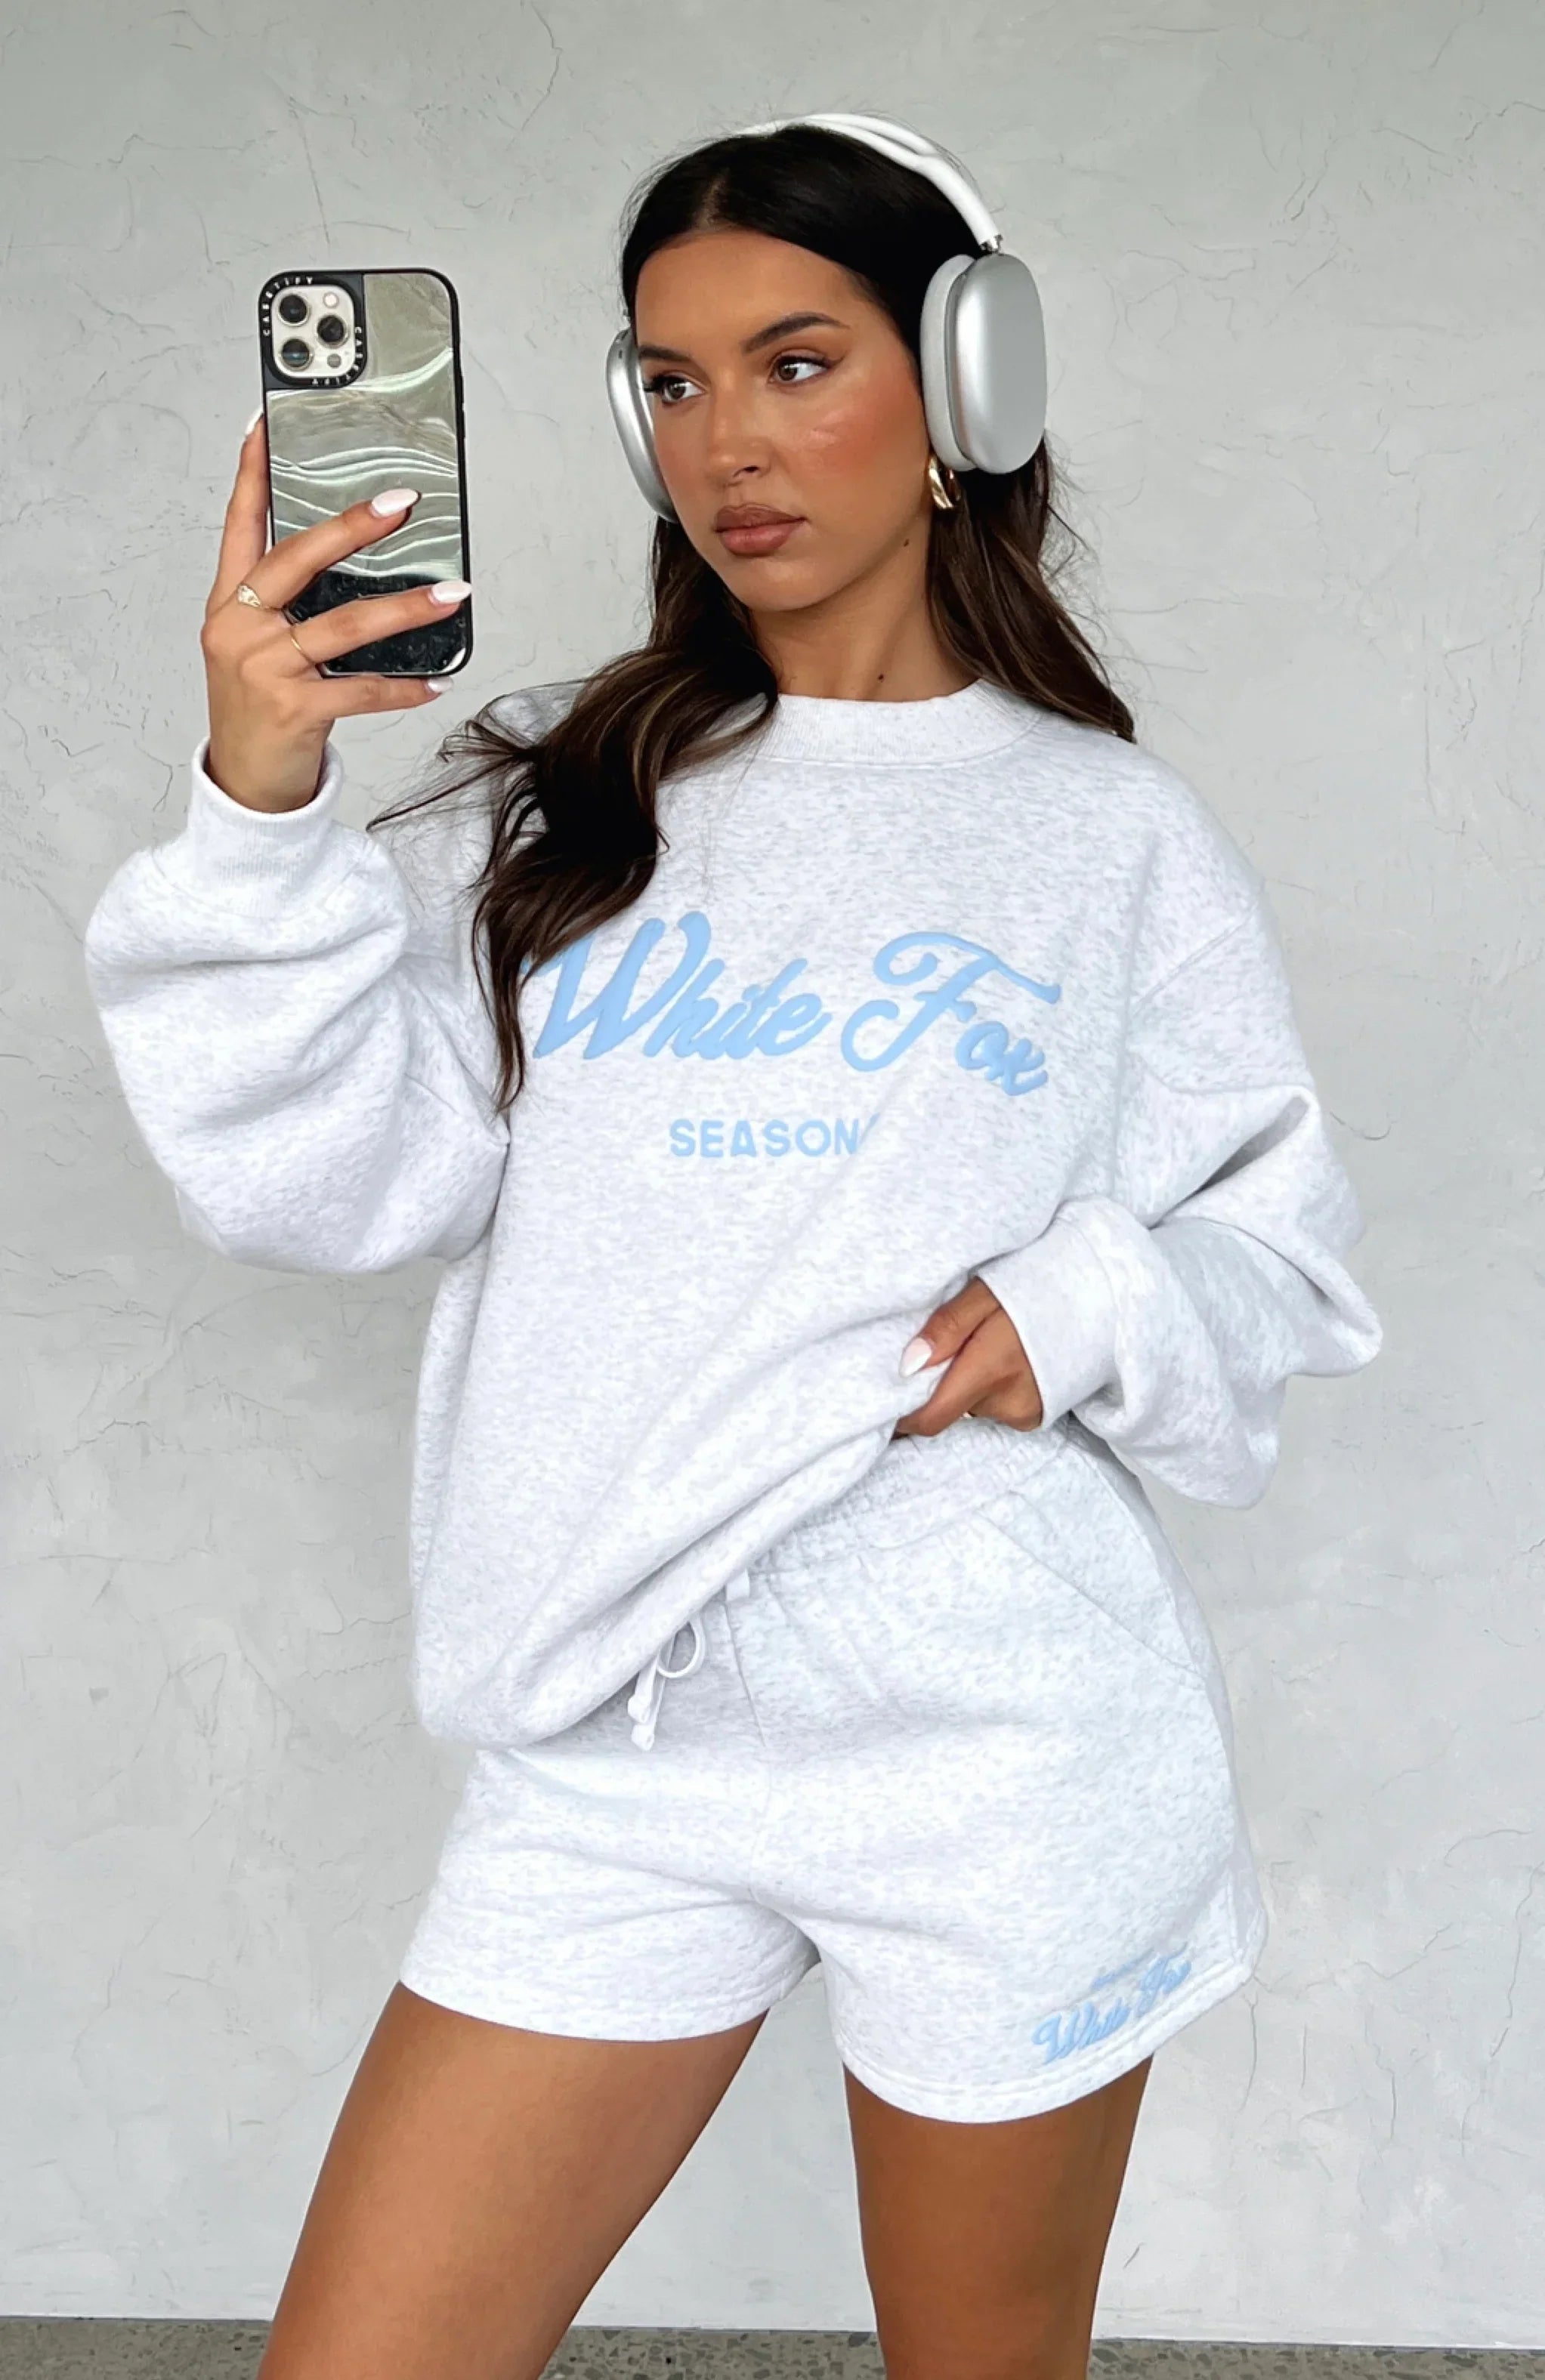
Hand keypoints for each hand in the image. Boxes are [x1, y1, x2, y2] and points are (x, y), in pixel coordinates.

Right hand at [200, 417, 469, 813]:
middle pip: (297, 561)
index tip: (267, 426)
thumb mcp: (258, 648)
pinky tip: (435, 682)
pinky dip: (404, 688)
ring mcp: (264, 668)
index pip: (240, 525)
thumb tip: (357, 567)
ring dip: (404, 609)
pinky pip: (361, 690)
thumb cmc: (258, 710)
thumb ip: (288, 606)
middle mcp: (239, 627)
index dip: (253, 474)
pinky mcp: (293, 709)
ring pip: (344, 625)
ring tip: (451, 595)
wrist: (245, 784)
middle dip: (351, 528)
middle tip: (399, 503)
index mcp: (229, 603)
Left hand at [891, 1275, 1043, 1437]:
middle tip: (946, 1348)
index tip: (888, 1396)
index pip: (930, 1417)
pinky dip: (989, 1389)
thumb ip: (946, 1327)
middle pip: (948, 1409)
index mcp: (992, 1368)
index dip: (903, 1414)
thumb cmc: (1041, 1283)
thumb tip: (906, 1366)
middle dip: (938, 1385)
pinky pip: (994, 1408)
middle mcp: (1009, 1400)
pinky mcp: (1036, 1416)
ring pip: (971, 1406)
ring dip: (967, 1384)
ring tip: (986, 1345)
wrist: (1104, 1294)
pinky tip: (1007, 1360)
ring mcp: (1025, 1412)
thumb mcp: (988, 1291)